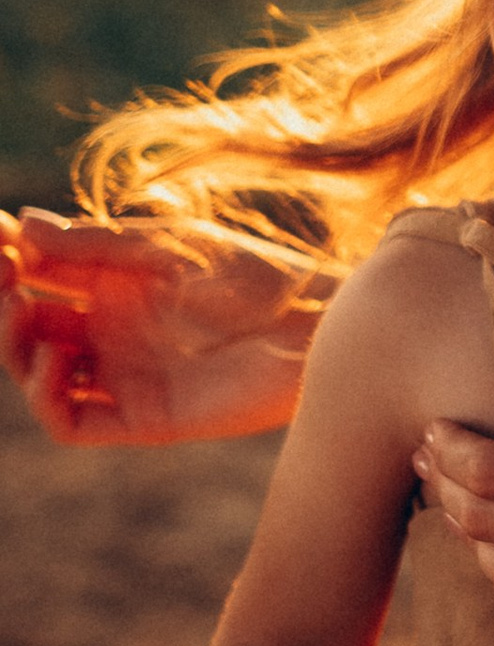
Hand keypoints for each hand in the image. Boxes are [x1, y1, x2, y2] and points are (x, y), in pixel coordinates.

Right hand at [1, 213, 317, 444]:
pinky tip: (55, 358)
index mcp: (116, 282)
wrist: (310, 327)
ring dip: (14, 346)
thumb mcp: (166, 248)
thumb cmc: (252, 274)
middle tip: (1, 277)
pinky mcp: (139, 417)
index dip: (9, 257)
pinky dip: (47, 396)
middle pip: (29, 324)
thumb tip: (23, 224)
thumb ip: (96, 244)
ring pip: (38, 373)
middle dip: (3, 300)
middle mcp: (111, 330)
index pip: (40, 272)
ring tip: (18, 308)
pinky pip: (71, 420)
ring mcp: (122, 374)